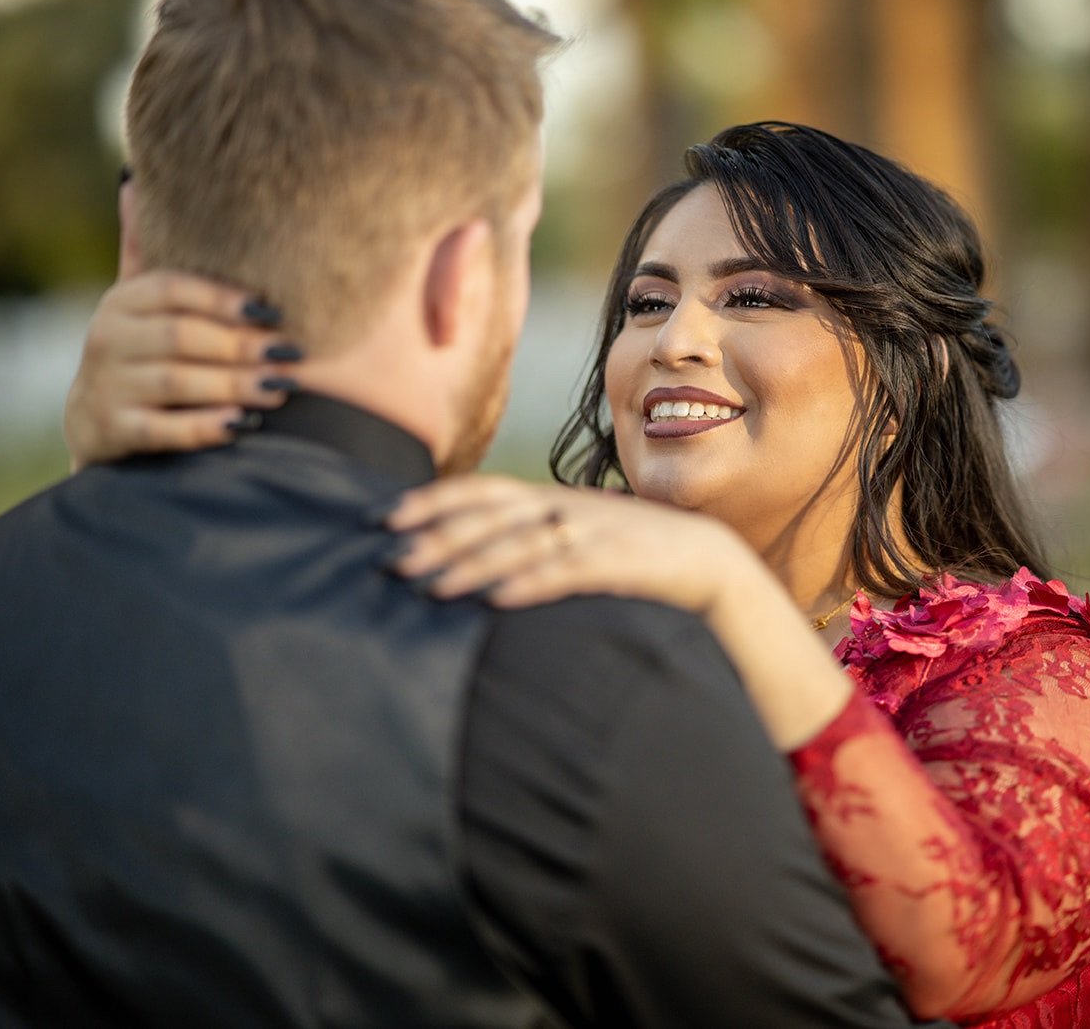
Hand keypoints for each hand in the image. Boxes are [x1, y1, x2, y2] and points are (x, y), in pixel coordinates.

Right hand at [63, 271, 303, 466]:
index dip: (222, 299)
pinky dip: (201, 427)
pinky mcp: (111, 429)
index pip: (172, 289)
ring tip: (277, 388)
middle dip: (239, 345)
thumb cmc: (149, 356)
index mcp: (123, 302)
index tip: (271, 312)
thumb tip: (170, 192)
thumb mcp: (153, 316)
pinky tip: (238, 423)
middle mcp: (108, 338)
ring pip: (175, 382)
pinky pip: (161, 429)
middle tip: (287, 355)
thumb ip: (181, 284)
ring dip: (231, 385)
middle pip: (179, 335)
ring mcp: (107, 385)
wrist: (96, 418)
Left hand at [382, 474, 751, 615]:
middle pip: (490, 516)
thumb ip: (530, 532)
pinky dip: (530, 584)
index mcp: (551, 498)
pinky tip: (496, 601)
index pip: (482, 489)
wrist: (704, 560)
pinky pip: (566, 572)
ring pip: (520, 544)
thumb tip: (471, 548)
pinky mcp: (617, 563)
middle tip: (392, 561)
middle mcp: (565, 508)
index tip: (386, 517)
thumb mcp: (576, 530)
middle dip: (438, 538)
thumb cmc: (631, 551)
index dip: (432, 499)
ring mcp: (591, 533)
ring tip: (431, 587)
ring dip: (472, 564)